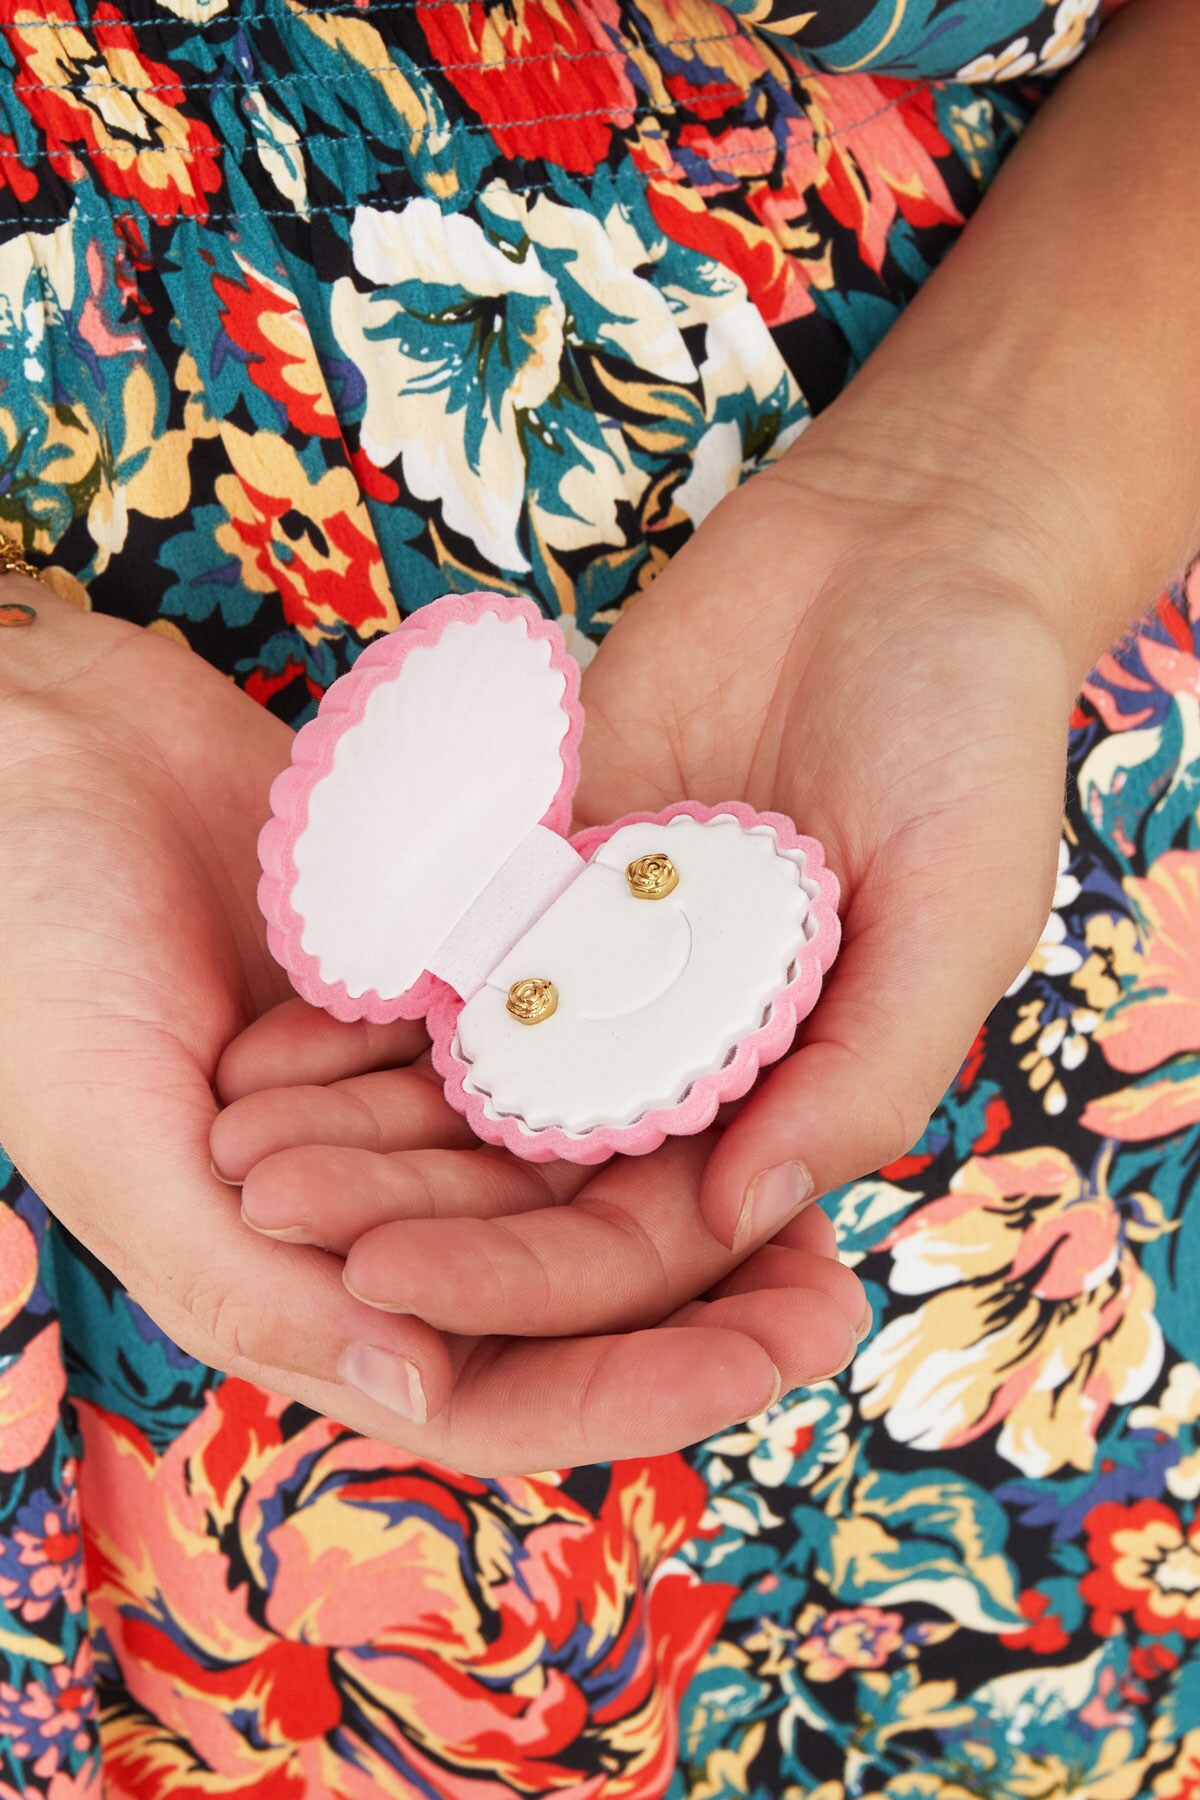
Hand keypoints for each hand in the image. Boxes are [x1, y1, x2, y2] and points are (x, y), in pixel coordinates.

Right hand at [0, 588, 855, 1472]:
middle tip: (838, 1288)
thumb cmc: (30, 955)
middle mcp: (365, 1205)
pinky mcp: (437, 991)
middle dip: (700, 1304)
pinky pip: (557, 1045)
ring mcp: (406, 1095)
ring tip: (823, 1183)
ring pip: (575, 1173)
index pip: (488, 1380)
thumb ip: (251, 1288)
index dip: (631, 1389)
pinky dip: (639, 1060)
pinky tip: (744, 1051)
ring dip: (693, 1187)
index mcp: (288, 1276)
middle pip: (559, 1291)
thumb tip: (430, 1391)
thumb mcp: (114, 1142)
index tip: (765, 1361)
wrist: (36, 757)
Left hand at [216, 419, 1070, 1404]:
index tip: (388, 1280)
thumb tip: (748, 1212)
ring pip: (469, 1080)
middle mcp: (684, 1050)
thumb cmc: (966, 735)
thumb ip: (869, 1066)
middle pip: (532, 1176)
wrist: (895, 555)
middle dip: (407, 1208)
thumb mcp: (960, 909)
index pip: (645, 1237)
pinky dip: (361, 999)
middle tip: (273, 1214)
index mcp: (787, 1093)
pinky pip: (447, 951)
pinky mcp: (546, 868)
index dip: (522, 1274)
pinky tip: (267, 1032)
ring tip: (240, 1143)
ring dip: (357, 1122)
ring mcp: (605, 963)